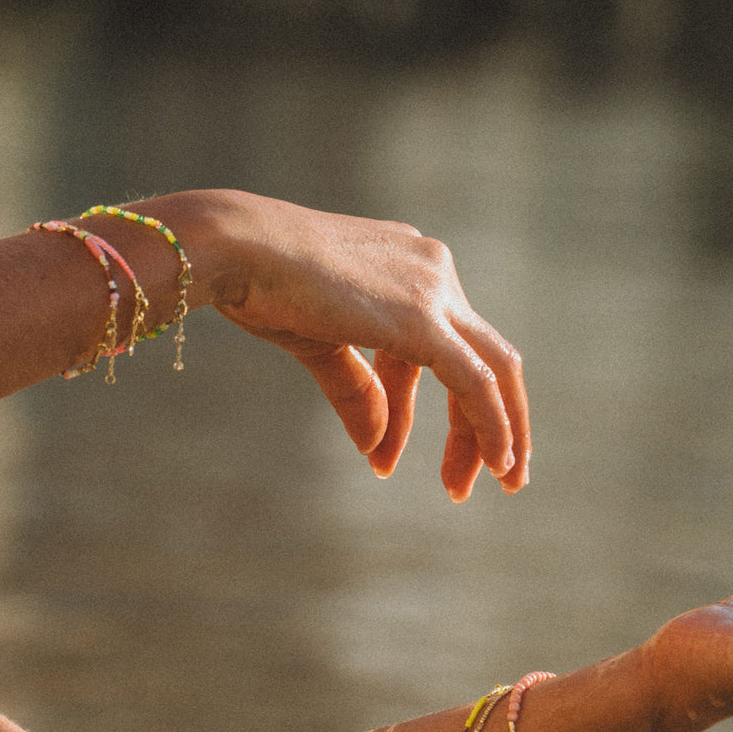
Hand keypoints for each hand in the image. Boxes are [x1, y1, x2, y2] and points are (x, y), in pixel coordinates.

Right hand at [211, 193, 529, 501]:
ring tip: (478, 485)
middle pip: (482, 358)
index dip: (410, 407)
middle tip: (488, 477)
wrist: (235, 246)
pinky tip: (496, 463)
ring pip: (494, 372)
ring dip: (496, 433)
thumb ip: (356, 391)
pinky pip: (476, 383)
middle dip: (487, 422)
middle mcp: (432, 271)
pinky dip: (492, 425)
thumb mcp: (318, 343)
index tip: (386, 453)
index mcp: (407, 266)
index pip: (432, 345)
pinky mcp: (424, 320)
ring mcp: (434, 291)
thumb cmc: (259, 282)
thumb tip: (377, 445)